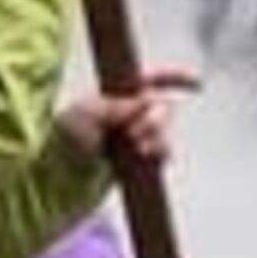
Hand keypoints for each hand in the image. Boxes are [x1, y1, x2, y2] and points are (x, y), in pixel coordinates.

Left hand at [55, 70, 194, 186]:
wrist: (59, 180)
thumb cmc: (64, 142)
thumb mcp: (87, 113)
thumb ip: (118, 104)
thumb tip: (147, 99)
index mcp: (114, 94)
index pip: (150, 78)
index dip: (175, 77)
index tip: (197, 83)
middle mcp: (126, 113)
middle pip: (162, 106)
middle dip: (154, 119)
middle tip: (133, 134)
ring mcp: (133, 137)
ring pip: (163, 131)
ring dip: (154, 137)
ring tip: (135, 150)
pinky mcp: (137, 161)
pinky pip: (162, 153)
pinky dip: (159, 153)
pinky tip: (148, 158)